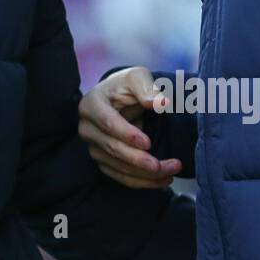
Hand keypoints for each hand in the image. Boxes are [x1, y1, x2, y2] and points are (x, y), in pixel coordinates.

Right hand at [78, 66, 181, 188]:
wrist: (119, 99)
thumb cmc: (127, 87)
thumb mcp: (137, 78)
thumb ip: (147, 88)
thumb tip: (160, 102)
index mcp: (91, 104)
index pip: (107, 123)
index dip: (127, 134)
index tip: (148, 143)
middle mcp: (87, 128)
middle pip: (111, 148)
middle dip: (138, 160)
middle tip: (162, 165)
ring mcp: (93, 147)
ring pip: (117, 167)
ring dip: (144, 174)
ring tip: (171, 171)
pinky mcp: (103, 161)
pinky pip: (121, 177)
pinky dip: (142, 182)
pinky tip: (162, 180)